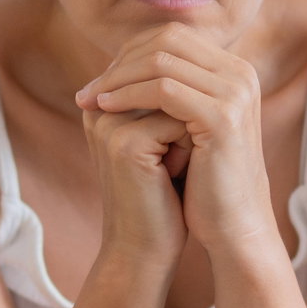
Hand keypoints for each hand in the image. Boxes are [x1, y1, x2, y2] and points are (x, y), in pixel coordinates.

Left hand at [74, 24, 276, 257]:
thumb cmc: (204, 181)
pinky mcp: (223, 117)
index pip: (173, 36)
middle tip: (89, 89)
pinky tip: (105, 111)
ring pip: (162, 61)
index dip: (131, 53)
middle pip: (168, 39)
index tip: (99, 81)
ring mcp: (235, 92)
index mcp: (233, 70)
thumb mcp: (186, 126)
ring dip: (118, 78)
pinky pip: (164, 90)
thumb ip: (168, 91)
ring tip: (90, 100)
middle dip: (122, 61)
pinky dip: (129, 95)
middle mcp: (240, 73)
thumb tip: (120, 62)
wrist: (233, 225)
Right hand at [77, 89, 187, 268]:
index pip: (160, 72)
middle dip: (185, 117)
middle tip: (174, 158)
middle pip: (168, 81)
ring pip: (176, 99)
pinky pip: (178, 122)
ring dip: (188, 132)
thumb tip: (206, 59)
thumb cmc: (162, 196)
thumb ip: (169, 100)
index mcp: (105, 103)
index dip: (183, 106)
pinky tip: (170, 177)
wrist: (145, 248)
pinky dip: (187, 149)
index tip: (174, 145)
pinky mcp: (123, 143)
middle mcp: (100, 107)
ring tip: (170, 167)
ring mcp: (109, 123)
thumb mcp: (165, 139)